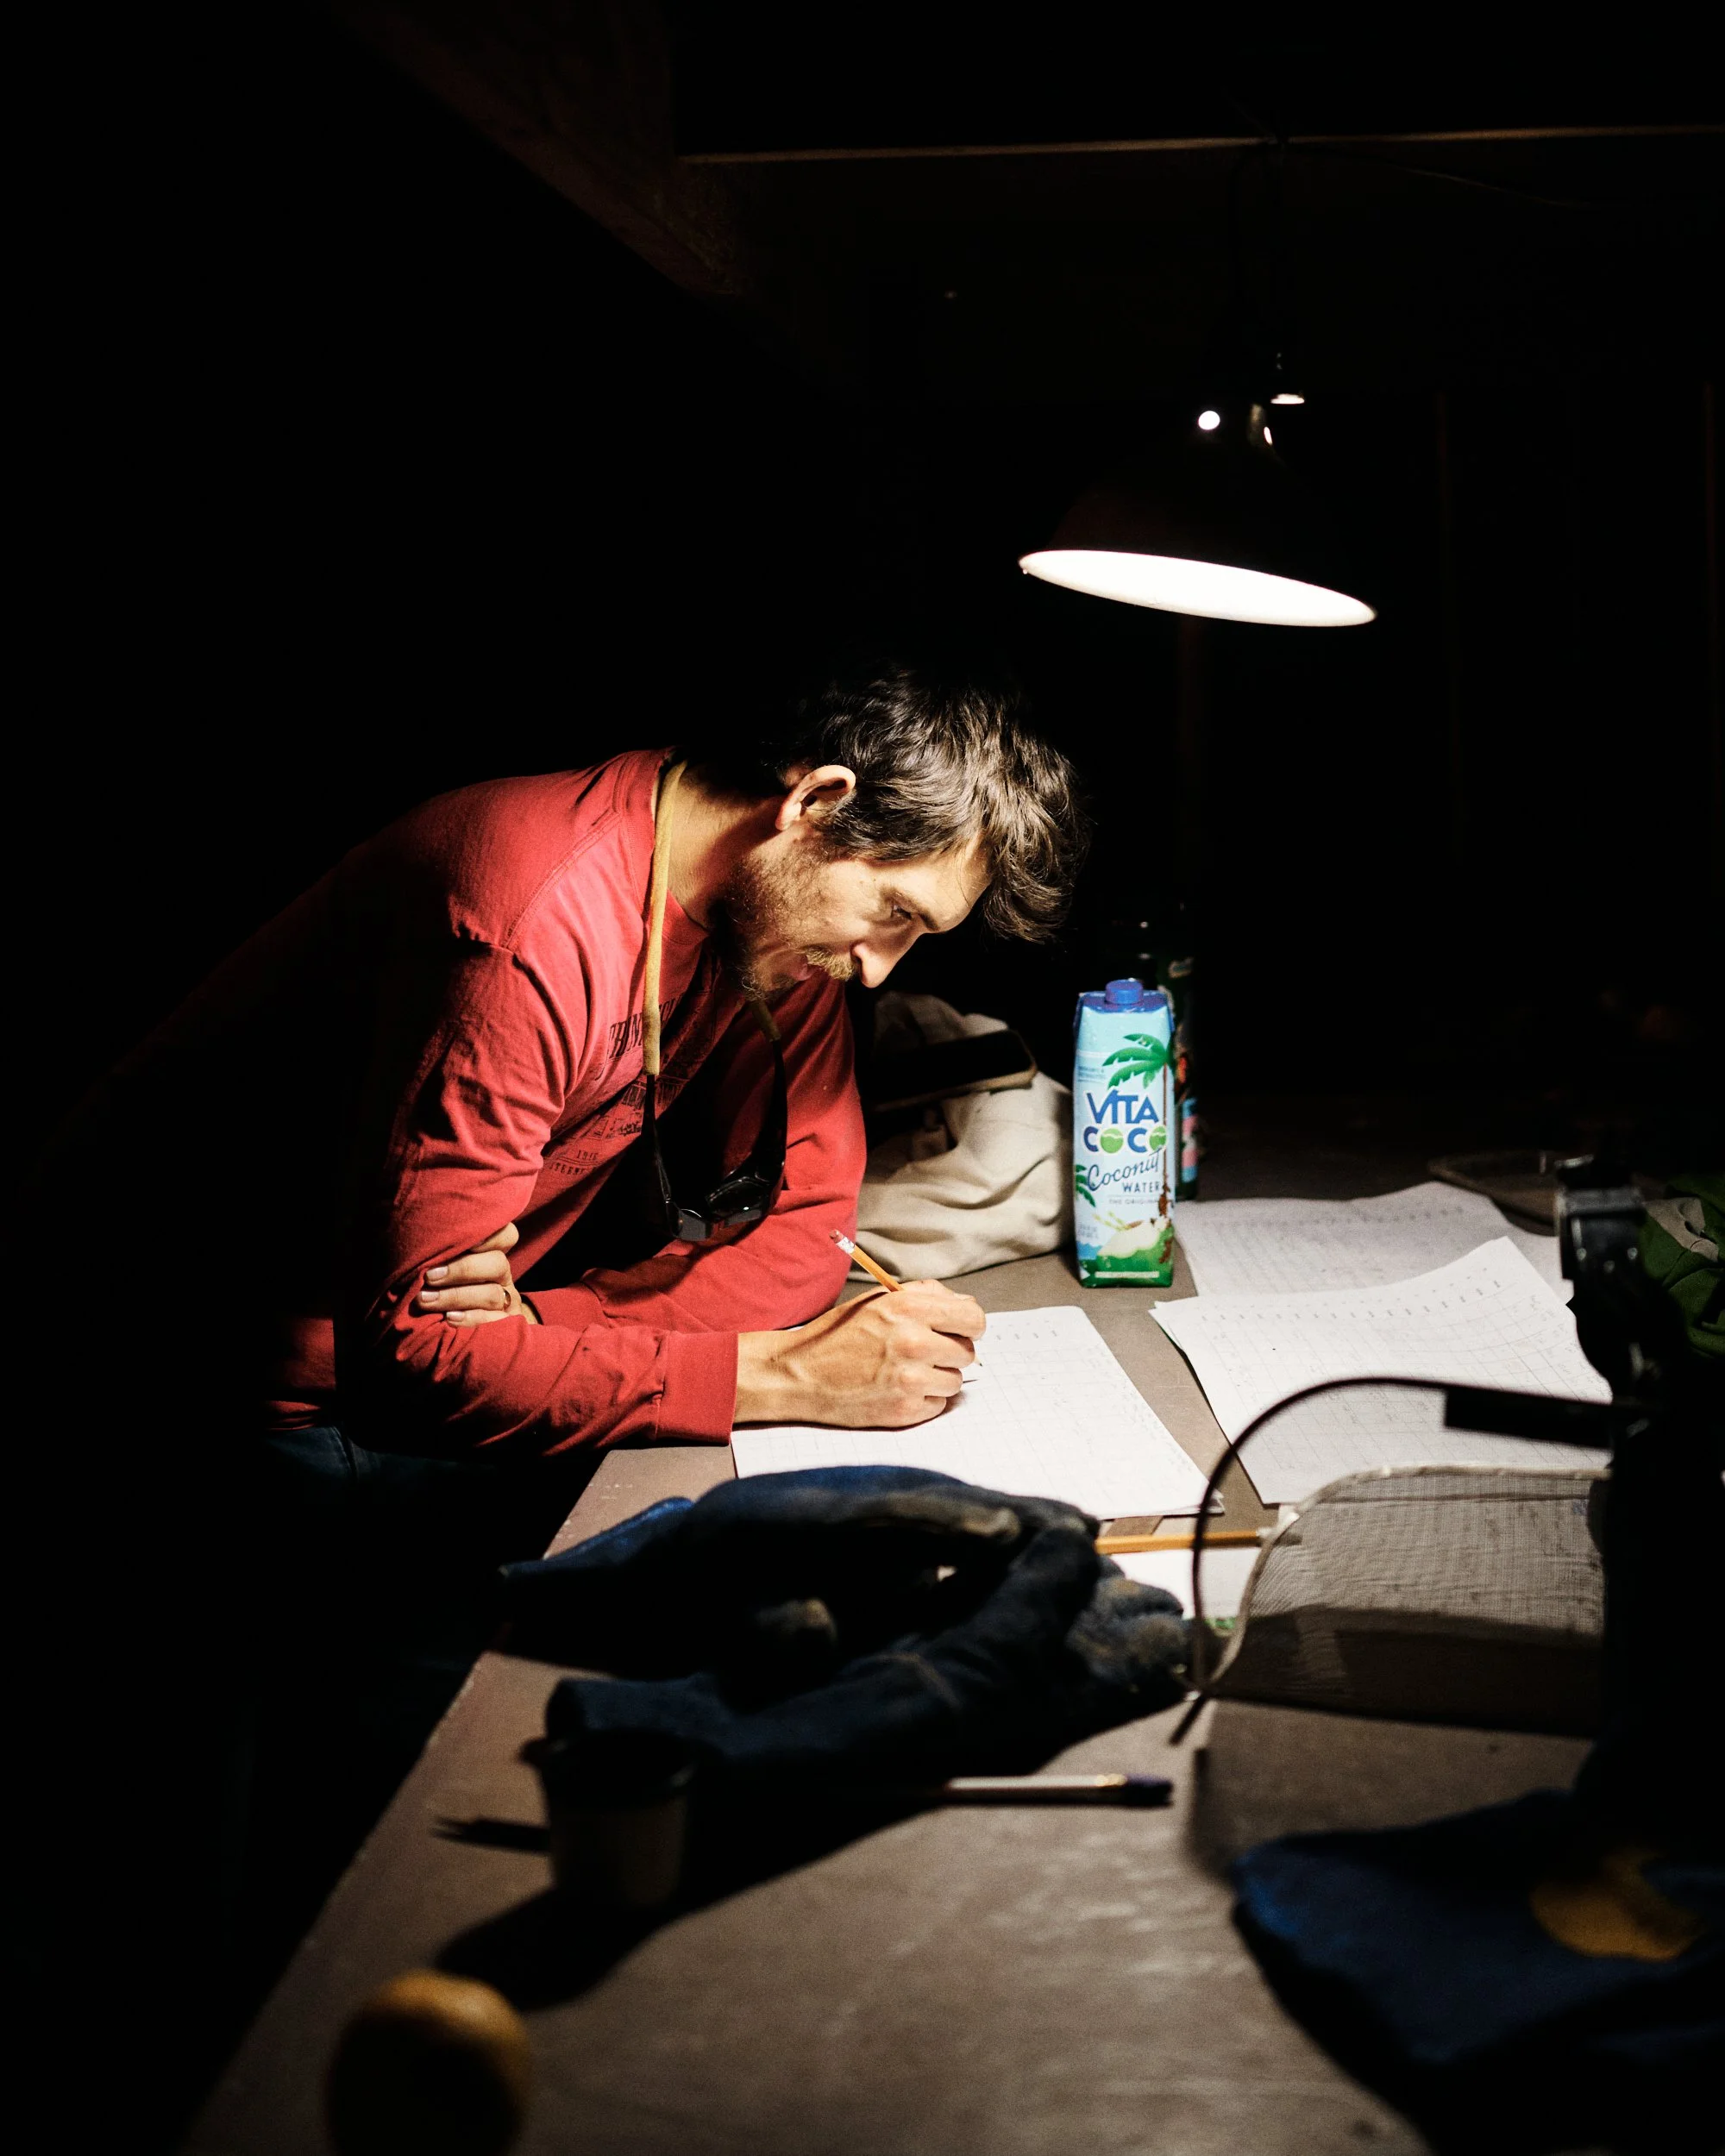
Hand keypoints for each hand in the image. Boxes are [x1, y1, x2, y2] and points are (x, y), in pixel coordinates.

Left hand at [417, 1222, 539, 1326]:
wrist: (449, 1329)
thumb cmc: (432, 1286)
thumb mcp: (437, 1265)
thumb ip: (437, 1253)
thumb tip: (418, 1242)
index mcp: (491, 1253)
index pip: (506, 1235)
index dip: (491, 1235)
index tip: (464, 1240)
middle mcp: (502, 1275)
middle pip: (497, 1264)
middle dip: (461, 1270)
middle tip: (429, 1276)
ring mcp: (506, 1301)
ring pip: (492, 1294)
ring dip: (455, 1296)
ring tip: (426, 1300)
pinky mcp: (505, 1325)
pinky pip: (493, 1322)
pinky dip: (470, 1319)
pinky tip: (448, 1318)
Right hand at [734, 1282, 984, 1428]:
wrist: (800, 1375)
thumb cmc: (838, 1336)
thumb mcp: (879, 1300)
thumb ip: (925, 1296)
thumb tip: (965, 1305)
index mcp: (909, 1308)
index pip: (974, 1318)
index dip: (970, 1326)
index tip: (960, 1331)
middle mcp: (914, 1342)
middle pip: (967, 1352)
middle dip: (949, 1352)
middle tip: (923, 1354)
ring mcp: (911, 1380)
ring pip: (955, 1381)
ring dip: (938, 1378)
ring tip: (905, 1372)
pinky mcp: (905, 1411)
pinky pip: (938, 1405)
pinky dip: (923, 1400)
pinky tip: (896, 1390)